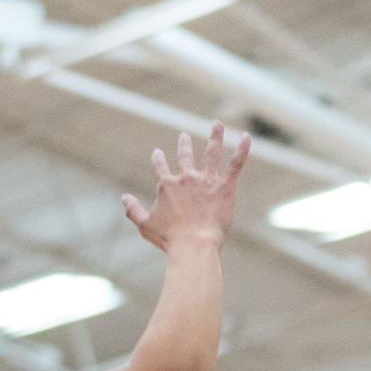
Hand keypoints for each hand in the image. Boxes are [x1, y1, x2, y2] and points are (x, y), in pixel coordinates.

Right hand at [122, 122, 250, 252]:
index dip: (157, 159)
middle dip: (184, 145)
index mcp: (166, 186)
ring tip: (217, 125)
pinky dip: (242, 149)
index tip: (157, 153)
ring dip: (214, 137)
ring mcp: (207, 180)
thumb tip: (124, 198)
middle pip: (184, 156)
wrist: (194, 245)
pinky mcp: (225, 186)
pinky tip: (247, 136)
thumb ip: (133, 210)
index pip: (159, 166)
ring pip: (211, 152)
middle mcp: (186, 178)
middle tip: (184, 136)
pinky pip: (235, 163)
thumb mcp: (145, 226)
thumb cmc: (170, 239)